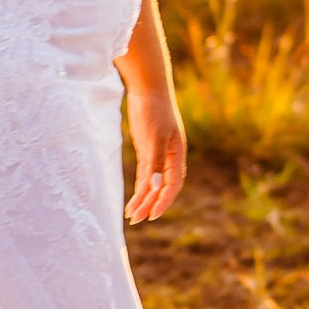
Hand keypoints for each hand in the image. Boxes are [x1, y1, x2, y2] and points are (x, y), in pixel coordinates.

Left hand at [124, 89, 186, 222]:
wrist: (148, 88)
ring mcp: (158, 155)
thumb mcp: (154, 137)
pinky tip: (133, 200)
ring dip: (143, 199)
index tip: (152, 216)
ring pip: (151, 183)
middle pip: (161, 187)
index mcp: (177, 155)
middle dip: (149, 204)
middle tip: (136, 220)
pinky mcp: (147, 151)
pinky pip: (145, 175)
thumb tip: (155, 187)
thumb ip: (155, 163)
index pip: (173, 185)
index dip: (164, 201)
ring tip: (131, 216)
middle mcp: (170, 158)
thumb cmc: (154, 110)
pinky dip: (140, 188)